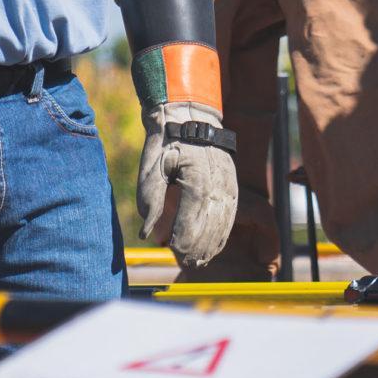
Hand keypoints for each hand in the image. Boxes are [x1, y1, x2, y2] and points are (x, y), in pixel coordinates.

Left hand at [136, 109, 238, 268]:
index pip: (191, 220)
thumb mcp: (151, 166)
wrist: (188, 114)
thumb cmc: (165, 140)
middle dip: (198, 248)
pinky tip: (215, 245)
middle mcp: (217, 184)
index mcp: (196, 180)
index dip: (182, 240)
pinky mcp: (231, 183)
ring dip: (213, 244)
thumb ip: (149, 200)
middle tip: (187, 264)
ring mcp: (228, 183)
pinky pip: (231, 214)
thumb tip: (146, 232)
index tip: (173, 252)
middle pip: (209, 226)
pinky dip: (224, 232)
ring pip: (223, 223)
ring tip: (201, 261)